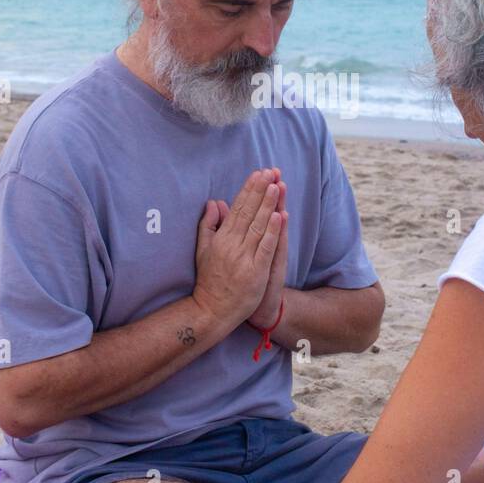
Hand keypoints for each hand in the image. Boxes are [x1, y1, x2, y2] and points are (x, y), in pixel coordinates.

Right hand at [193, 169, 282, 328]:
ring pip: (258, 226)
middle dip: (260, 191)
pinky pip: (266, 248)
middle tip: (270, 172)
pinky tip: (280, 216)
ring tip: (276, 186)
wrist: (212, 310)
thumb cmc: (209, 279)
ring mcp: (244, 259)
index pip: (237, 209)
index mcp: (221, 239)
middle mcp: (232, 245)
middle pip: (249, 213)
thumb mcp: (203, 250)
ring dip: (268, 205)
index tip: (257, 174)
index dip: (248, 190)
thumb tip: (214, 202)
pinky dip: (273, 231)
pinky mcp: (256, 272)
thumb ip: (208, 225)